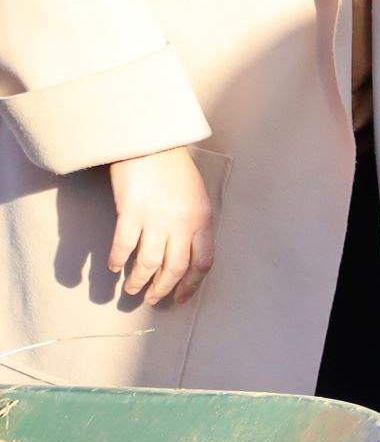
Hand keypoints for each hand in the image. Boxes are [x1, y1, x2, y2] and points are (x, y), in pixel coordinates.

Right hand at [106, 148, 213, 307]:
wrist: (150, 141)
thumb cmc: (174, 167)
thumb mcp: (197, 196)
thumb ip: (196, 222)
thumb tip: (188, 249)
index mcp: (202, 221)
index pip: (203, 263)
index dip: (191, 284)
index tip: (181, 297)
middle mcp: (182, 224)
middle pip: (176, 268)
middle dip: (164, 288)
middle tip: (154, 300)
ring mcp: (156, 220)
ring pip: (150, 262)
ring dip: (140, 281)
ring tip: (132, 291)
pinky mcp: (131, 212)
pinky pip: (124, 245)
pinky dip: (118, 260)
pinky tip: (114, 268)